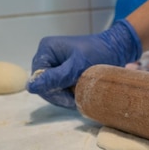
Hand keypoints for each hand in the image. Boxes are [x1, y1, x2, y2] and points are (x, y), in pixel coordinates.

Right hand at [27, 19, 141, 107]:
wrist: (117, 49)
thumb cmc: (98, 53)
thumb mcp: (77, 67)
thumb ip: (55, 78)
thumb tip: (30, 88)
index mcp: (46, 49)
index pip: (38, 77)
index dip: (51, 91)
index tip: (70, 99)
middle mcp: (48, 55)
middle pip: (44, 83)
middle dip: (59, 94)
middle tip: (76, 100)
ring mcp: (55, 63)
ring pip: (52, 87)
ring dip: (65, 95)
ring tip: (80, 96)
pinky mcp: (63, 70)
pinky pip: (60, 86)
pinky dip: (69, 92)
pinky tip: (80, 93)